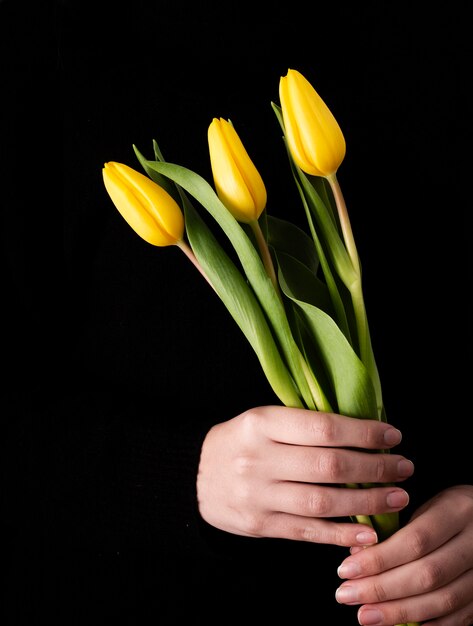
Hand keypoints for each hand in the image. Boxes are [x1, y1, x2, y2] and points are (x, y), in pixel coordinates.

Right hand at [196, 405, 413, 547]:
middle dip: (374, 468)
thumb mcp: (263, 419)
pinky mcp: (258, 526)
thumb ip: (304, 426)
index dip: (363, 433)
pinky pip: (308, 532)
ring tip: (397, 498)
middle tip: (404, 468)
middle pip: (328, 466)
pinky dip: (342, 534)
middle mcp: (258, 459)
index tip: (392, 436)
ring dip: (367, 502)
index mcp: (261, 424)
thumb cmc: (239, 441)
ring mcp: (257, 496)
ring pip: (322, 502)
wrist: (192, 475)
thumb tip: (363, 434)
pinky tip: (369, 532)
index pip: (323, 428)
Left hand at [335, 484, 472, 624]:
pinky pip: (461, 615)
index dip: (378, 559)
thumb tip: (356, 554)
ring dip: (399, 611)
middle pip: (427, 574)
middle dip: (381, 589)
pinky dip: (430, 624)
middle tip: (347, 595)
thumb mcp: (425, 503)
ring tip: (365, 614)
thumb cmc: (449, 508)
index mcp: (456, 510)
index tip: (346, 569)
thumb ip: (395, 527)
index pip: (414, 541)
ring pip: (443, 599)